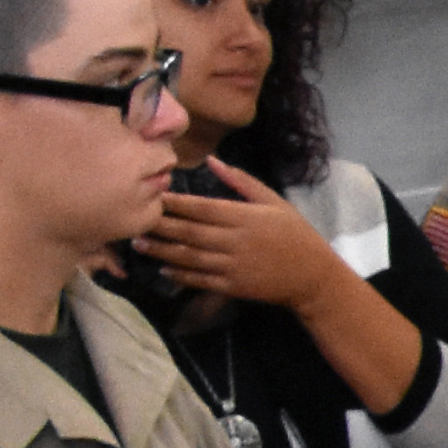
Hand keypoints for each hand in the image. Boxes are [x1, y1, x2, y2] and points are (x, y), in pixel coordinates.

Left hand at [138, 164, 361, 310]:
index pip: (202, 208)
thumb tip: (211, 160)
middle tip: (135, 220)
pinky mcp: (232, 286)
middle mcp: (235, 241)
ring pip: (189, 257)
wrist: (312, 276)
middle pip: (189, 232)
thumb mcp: (273, 201)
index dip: (175, 203)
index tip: (153, 196)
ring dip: (162, 250)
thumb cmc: (294, 233)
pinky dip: (180, 274)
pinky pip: (200, 279)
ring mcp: (232, 266)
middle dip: (160, 226)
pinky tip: (163, 267)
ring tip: (139, 244)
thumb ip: (241, 182)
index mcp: (244, 217)